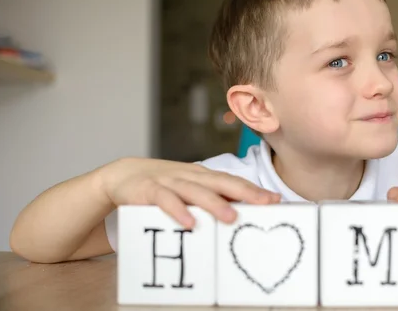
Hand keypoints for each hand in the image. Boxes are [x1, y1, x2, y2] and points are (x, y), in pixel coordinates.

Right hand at [98, 157, 280, 227]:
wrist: (122, 174)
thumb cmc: (163, 184)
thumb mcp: (188, 187)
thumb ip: (209, 197)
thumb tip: (238, 213)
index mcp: (201, 176)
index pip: (231, 181)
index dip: (253, 190)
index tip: (275, 199)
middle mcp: (189, 176)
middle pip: (221, 182)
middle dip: (245, 192)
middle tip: (266, 203)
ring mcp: (170, 182)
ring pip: (196, 191)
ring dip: (214, 204)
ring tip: (232, 217)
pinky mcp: (149, 191)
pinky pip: (165, 200)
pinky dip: (178, 211)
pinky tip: (190, 223)